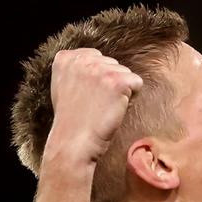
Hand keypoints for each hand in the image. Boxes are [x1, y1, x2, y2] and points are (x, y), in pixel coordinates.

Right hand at [46, 48, 143, 163]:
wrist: (74, 143)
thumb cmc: (72, 122)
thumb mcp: (64, 87)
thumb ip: (77, 70)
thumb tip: (98, 62)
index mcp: (66, 58)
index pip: (97, 57)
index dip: (98, 80)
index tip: (87, 96)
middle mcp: (82, 59)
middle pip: (113, 65)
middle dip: (110, 84)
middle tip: (96, 105)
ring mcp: (100, 69)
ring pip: (126, 74)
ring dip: (121, 92)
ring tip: (103, 109)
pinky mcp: (117, 81)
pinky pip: (137, 83)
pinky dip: (131, 99)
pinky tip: (115, 110)